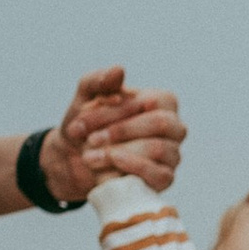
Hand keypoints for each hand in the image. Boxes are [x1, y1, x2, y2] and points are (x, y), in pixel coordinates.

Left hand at [41, 65, 186, 201]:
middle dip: (120, 131)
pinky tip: (110, 164)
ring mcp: (172, 155)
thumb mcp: (85, 99)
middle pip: (159, 123)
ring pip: (158, 149)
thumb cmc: (87, 125)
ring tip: (90, 156)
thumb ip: (99, 81)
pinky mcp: (164, 179)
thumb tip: (119, 70)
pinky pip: (159, 175)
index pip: (148, 102)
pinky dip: (131, 168)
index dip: (115, 110)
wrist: (74, 161)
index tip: (82, 120)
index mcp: (162, 102)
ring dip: (120, 151)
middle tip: (90, 139)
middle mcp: (174, 127)